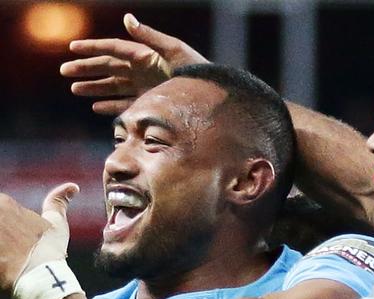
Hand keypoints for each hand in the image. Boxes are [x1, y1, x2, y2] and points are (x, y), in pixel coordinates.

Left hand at [0, 183, 77, 291]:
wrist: (40, 278)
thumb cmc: (49, 250)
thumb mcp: (57, 223)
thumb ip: (58, 202)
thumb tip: (73, 186)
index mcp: (4, 203)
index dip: (7, 229)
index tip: (16, 243)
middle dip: (2, 237)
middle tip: (10, 251)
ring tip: (7, 259)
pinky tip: (4, 264)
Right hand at [60, 13, 208, 114]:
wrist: (211, 93)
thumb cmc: (194, 69)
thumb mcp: (174, 50)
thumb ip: (150, 36)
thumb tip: (127, 18)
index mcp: (145, 55)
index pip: (113, 49)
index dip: (93, 48)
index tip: (73, 47)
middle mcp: (142, 71)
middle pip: (108, 68)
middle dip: (86, 69)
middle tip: (64, 70)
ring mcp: (144, 88)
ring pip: (112, 87)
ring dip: (93, 87)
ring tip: (74, 89)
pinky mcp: (149, 104)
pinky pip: (125, 105)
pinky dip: (110, 106)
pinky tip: (96, 107)